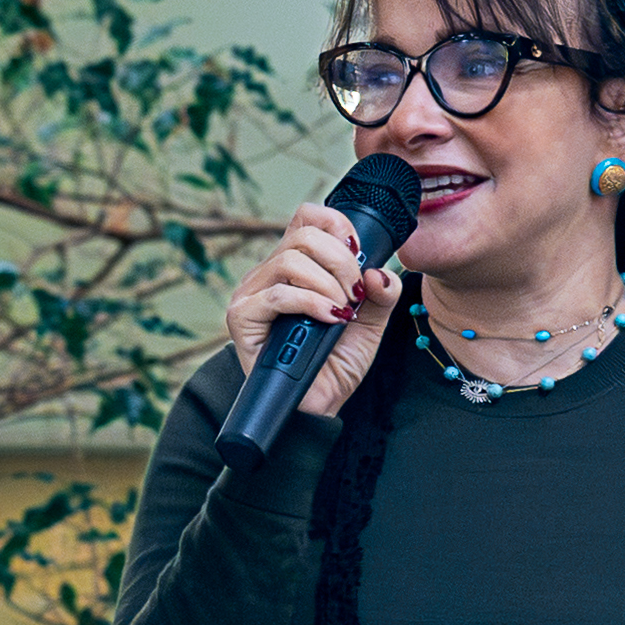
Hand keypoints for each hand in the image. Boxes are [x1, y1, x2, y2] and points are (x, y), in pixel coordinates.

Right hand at [224, 194, 402, 424]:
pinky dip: (310, 303)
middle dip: (341, 261)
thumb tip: (378, 272)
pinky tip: (329, 319)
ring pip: (290, 261)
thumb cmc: (335, 363)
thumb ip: (382, 293)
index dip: (336, 224)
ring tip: (342, 311)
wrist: (318, 407)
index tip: (359, 254)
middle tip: (356, 294)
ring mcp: (252, 294)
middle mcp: (269, 274)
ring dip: (327, 284)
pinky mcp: (242, 318)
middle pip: (303, 234)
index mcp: (295, 265)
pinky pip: (277, 295)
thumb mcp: (371, 322)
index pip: (306, 217)